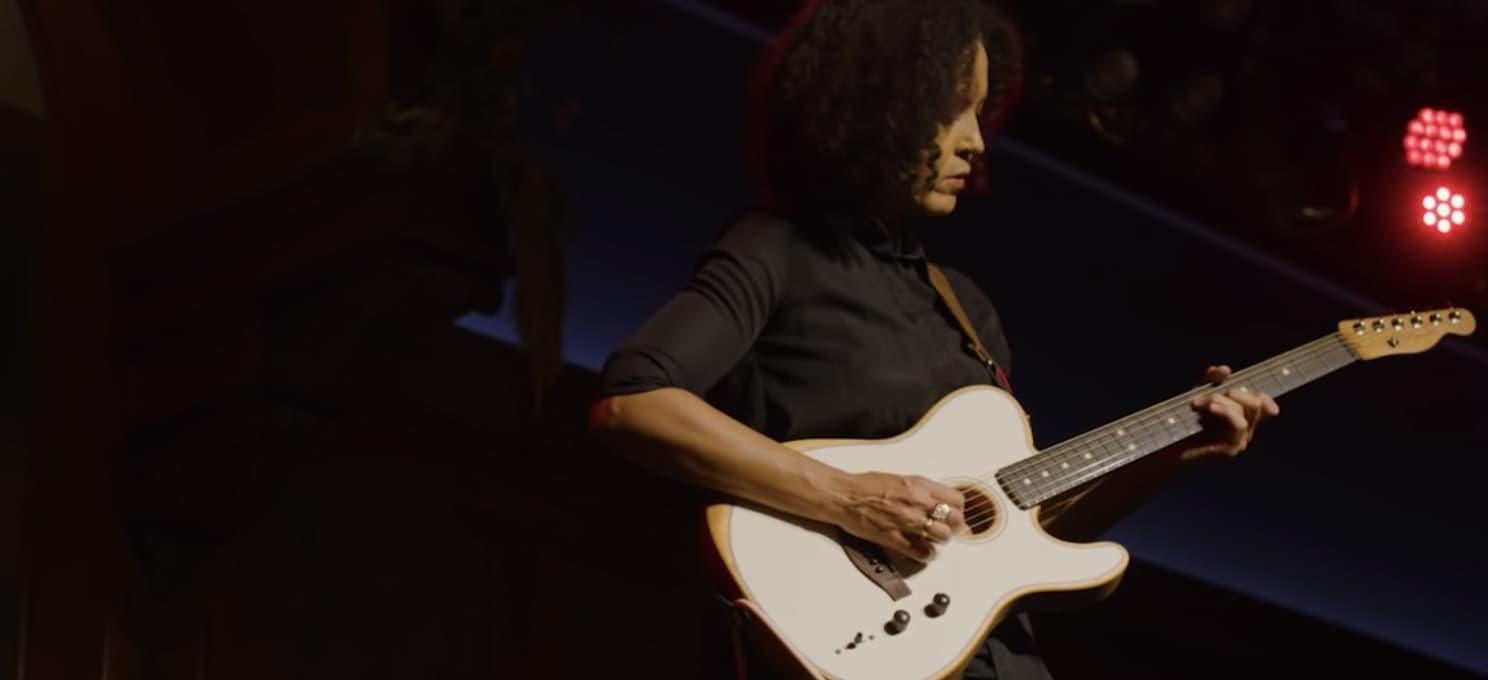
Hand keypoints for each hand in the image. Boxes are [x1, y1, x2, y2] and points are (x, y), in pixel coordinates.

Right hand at [831, 472, 965, 562]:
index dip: (957, 509)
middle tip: (946, 528)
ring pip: (942, 537)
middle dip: (953, 526)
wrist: (844, 496)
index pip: (957, 499)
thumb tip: (937, 499)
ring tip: (932, 539)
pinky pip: (922, 552)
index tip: (953, 513)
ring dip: (940, 540)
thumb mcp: (901, 479)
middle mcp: (917, 503)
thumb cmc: (866, 486)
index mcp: (919, 485)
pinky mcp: (895, 539)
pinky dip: (925, 554)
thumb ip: (921, 490)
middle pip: (954, 520)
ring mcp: (907, 522)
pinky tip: (921, 551)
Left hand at [1174, 364, 1279, 462]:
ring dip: (1220, 400)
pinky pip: (1239, 424)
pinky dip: (1226, 411)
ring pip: (1245, 411)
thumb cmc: (1181, 423)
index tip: (1240, 386)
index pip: (1266, 407)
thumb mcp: (1197, 395)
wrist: (1166, 448)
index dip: (1264, 396)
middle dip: (1234, 392)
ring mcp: (1239, 440)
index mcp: (1240, 418)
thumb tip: (1225, 369)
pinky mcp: (1231, 449)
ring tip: (1196, 403)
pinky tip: (1210, 407)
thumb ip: (1211, 381)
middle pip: (1257, 403)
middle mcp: (1244, 430)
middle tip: (1209, 394)